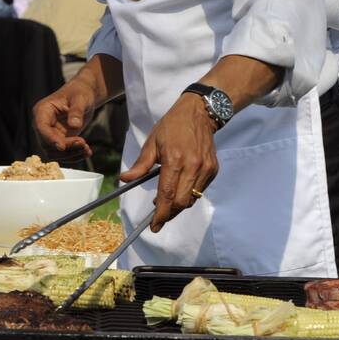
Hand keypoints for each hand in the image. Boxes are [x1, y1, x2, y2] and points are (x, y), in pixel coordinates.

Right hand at [33, 78, 97, 159]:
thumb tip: (74, 125)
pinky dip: (74, 155)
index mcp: (42, 111)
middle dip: (65, 148)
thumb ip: (76, 111)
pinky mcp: (59, 140)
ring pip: (54, 153)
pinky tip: (87, 152)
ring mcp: (50, 134)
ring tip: (87, 150)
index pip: (41, 128)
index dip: (50, 139)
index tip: (62, 147)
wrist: (84, 95)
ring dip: (71, 155)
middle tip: (84, 144)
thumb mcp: (80, 98)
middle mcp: (43, 124)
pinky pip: (63, 154)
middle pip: (47, 144)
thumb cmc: (80, 92)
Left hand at [122, 95, 218, 232]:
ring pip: (192, 199)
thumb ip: (141, 164)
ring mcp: (205, 169)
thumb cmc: (171, 127)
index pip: (167, 194)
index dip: (160, 214)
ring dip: (178, 204)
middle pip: (181, 202)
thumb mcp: (152, 142)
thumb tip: (125, 179)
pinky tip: (180, 187)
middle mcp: (192, 166)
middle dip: (169, 213)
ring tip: (166, 200)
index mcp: (174, 159)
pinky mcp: (213, 169)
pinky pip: (200, 190)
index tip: (154, 226)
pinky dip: (189, 194)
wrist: (198, 113)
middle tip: (158, 215)